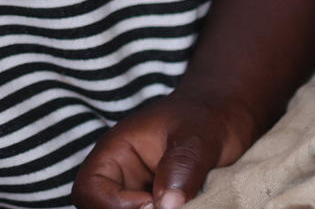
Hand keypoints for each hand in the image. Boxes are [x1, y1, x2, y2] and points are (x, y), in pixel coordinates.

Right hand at [72, 90, 254, 208]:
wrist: (225, 116)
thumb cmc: (207, 115)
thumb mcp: (199, 135)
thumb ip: (182, 165)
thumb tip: (167, 205)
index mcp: (115, 151)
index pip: (90, 187)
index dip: (113, 204)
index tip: (152, 204)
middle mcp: (119, 175)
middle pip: (102, 208)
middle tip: (170, 206)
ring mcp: (135, 192)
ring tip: (182, 204)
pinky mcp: (155, 203)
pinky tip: (187, 206)